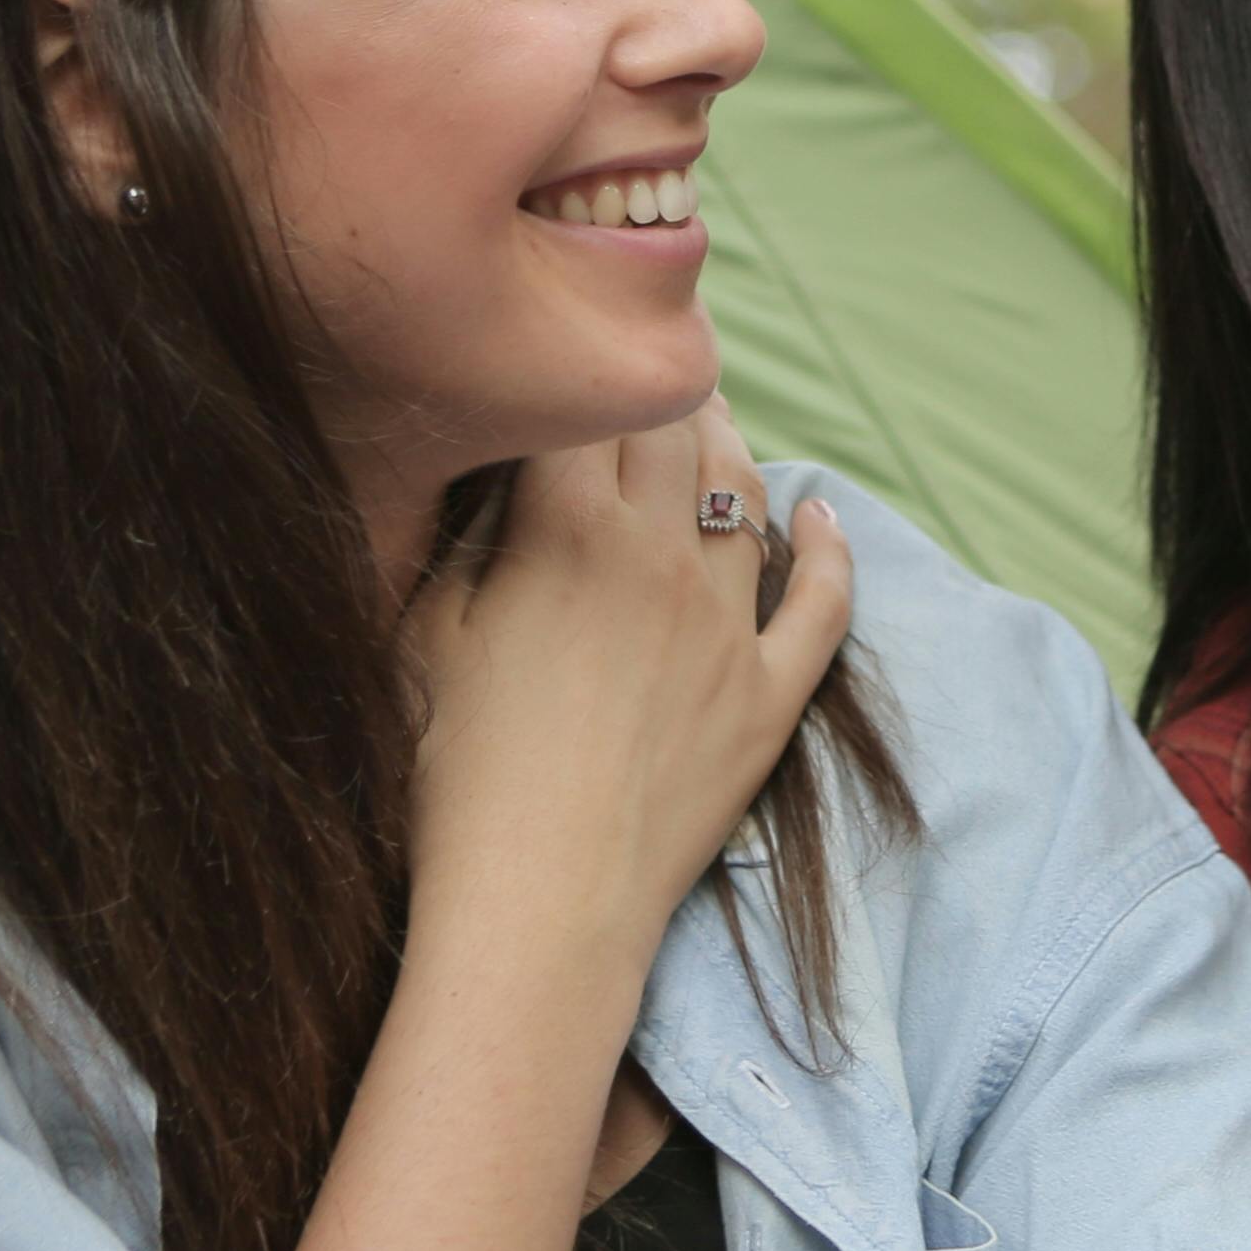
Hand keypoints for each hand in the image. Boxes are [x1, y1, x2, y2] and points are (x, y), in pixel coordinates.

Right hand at [400, 399, 851, 984]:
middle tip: (647, 363)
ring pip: (744, 496)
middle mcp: (658, 557)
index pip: (581, 405)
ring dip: (729, 443)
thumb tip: (497, 464)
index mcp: (563, 530)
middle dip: (657, 385)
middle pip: (672, 430)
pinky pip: (822, 603)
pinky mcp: (768, 697)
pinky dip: (827, 549)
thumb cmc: (451, 776)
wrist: (536, 905)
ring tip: (711, 418)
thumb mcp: (423, 632)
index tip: (570, 345)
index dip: (575, 365)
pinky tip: (821, 513)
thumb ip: (468, 535)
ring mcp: (724, 627)